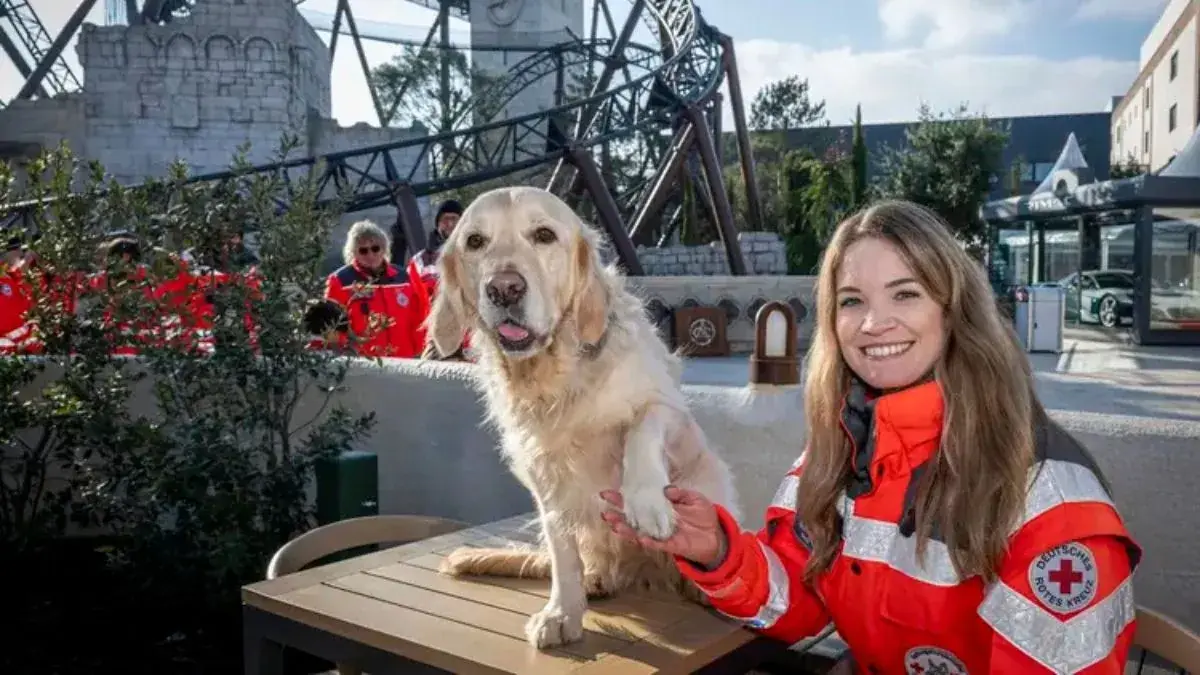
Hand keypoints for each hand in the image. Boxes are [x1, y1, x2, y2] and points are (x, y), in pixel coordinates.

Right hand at [600, 486, 725, 567]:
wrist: (716, 535)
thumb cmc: (703, 515)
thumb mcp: (694, 498)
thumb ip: (681, 494)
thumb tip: (666, 489)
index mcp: (659, 506)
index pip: (638, 500)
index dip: (621, 498)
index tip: (606, 493)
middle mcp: (656, 520)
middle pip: (633, 518)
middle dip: (618, 516)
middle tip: (605, 513)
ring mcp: (661, 534)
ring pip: (640, 533)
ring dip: (627, 531)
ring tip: (615, 526)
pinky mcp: (671, 545)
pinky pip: (657, 544)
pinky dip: (649, 541)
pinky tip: (640, 538)